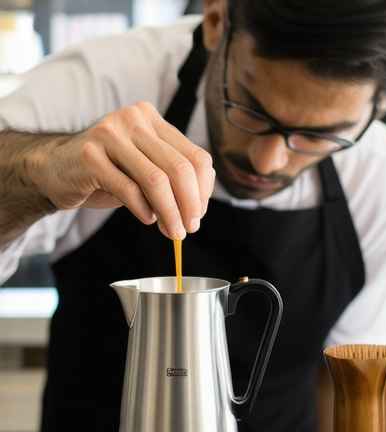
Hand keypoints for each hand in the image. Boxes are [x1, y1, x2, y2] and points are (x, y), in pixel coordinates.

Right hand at [44, 101, 214, 239]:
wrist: (57, 167)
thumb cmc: (109, 170)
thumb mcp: (146, 167)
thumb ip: (172, 178)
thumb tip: (197, 209)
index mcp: (153, 120)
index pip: (196, 157)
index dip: (203, 190)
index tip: (198, 214)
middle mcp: (134, 120)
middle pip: (180, 168)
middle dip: (190, 205)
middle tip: (189, 229)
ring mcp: (110, 134)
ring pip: (156, 180)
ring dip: (170, 213)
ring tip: (173, 231)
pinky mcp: (90, 156)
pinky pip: (129, 189)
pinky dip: (144, 210)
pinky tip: (147, 218)